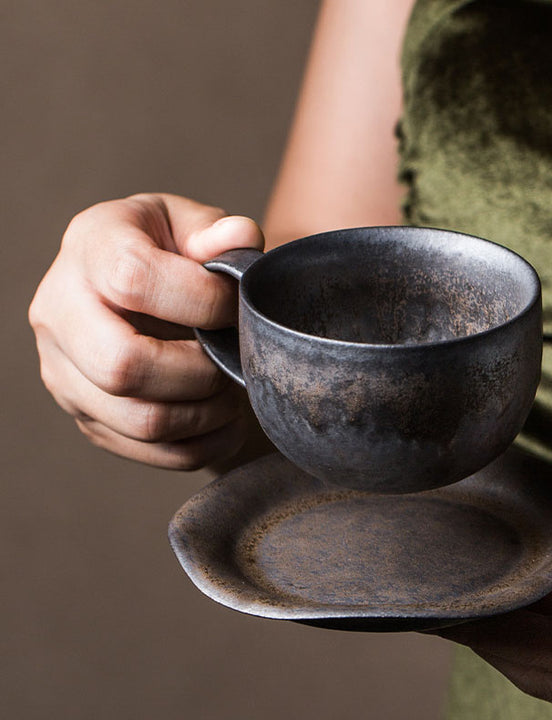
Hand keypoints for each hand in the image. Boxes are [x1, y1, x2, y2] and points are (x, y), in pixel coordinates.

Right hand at [29, 193, 265, 470]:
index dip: (202, 300)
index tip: (235, 306)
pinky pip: (148, 451)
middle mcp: (60, 312)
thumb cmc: (165, 248)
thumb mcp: (189, 222)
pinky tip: (225, 419)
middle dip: (200, 372)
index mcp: (90, 248)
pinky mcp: (86, 415)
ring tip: (234, 390)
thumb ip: (218, 231)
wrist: (127, 281)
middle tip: (235, 360)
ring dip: (207, 414)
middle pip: (123, 366)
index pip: (134, 280)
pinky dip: (202, 445)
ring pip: (140, 420)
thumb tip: (240, 240)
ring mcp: (65, 372)